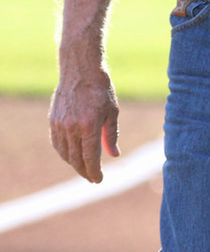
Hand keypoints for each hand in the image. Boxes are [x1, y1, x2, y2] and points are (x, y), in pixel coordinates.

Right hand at [49, 67, 120, 182]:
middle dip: (84, 171)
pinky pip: (57, 143)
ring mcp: (60, 125)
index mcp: (89, 126)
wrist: (81, 71)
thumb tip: (114, 155)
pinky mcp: (53, 121)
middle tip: (92, 178)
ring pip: (64, 153)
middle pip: (75, 159)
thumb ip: (111, 135)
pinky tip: (72, 155)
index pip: (90, 157)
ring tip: (84, 168)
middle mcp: (72, 128)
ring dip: (73, 163)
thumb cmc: (101, 91)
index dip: (94, 171)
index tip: (98, 180)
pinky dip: (64, 153)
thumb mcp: (112, 112)